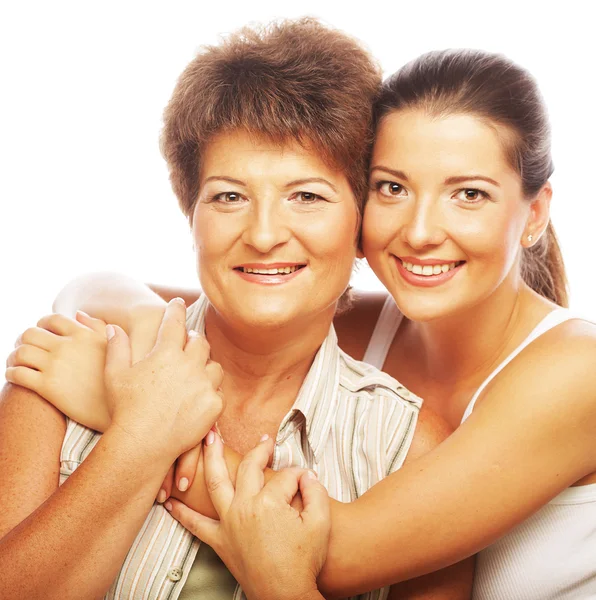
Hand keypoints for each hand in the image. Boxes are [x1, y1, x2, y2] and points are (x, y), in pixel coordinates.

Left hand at [5, 311, 109, 430]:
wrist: (120, 410)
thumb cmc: (120, 379)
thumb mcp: (116, 347)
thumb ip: (97, 327)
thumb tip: (78, 314)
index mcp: (83, 335)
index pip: (52, 320)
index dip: (42, 324)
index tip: (41, 334)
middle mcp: (67, 347)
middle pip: (30, 334)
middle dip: (23, 340)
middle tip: (24, 348)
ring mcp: (56, 366)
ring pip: (20, 352)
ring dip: (14, 356)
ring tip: (16, 363)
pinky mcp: (47, 387)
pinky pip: (18, 374)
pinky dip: (11, 373)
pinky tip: (15, 377)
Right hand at [104, 297, 223, 461]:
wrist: (142, 444)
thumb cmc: (125, 409)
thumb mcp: (114, 375)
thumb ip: (117, 347)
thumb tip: (114, 327)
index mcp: (166, 353)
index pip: (175, 322)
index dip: (176, 309)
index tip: (178, 302)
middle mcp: (189, 365)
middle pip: (200, 342)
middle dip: (194, 340)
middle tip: (188, 343)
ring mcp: (204, 385)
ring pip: (213, 366)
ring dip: (205, 366)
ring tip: (196, 372)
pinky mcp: (214, 404)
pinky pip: (218, 391)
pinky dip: (210, 392)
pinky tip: (200, 396)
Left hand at [165, 431, 329, 599]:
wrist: (285, 595)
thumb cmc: (303, 562)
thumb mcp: (320, 523)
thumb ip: (316, 492)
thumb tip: (307, 475)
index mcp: (269, 502)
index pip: (286, 476)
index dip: (299, 476)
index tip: (306, 481)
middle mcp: (244, 508)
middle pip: (249, 468)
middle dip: (259, 450)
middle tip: (265, 440)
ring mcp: (229, 523)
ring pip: (215, 483)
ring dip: (210, 458)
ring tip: (207, 440)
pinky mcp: (220, 541)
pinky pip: (196, 524)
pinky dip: (182, 513)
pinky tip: (172, 502)